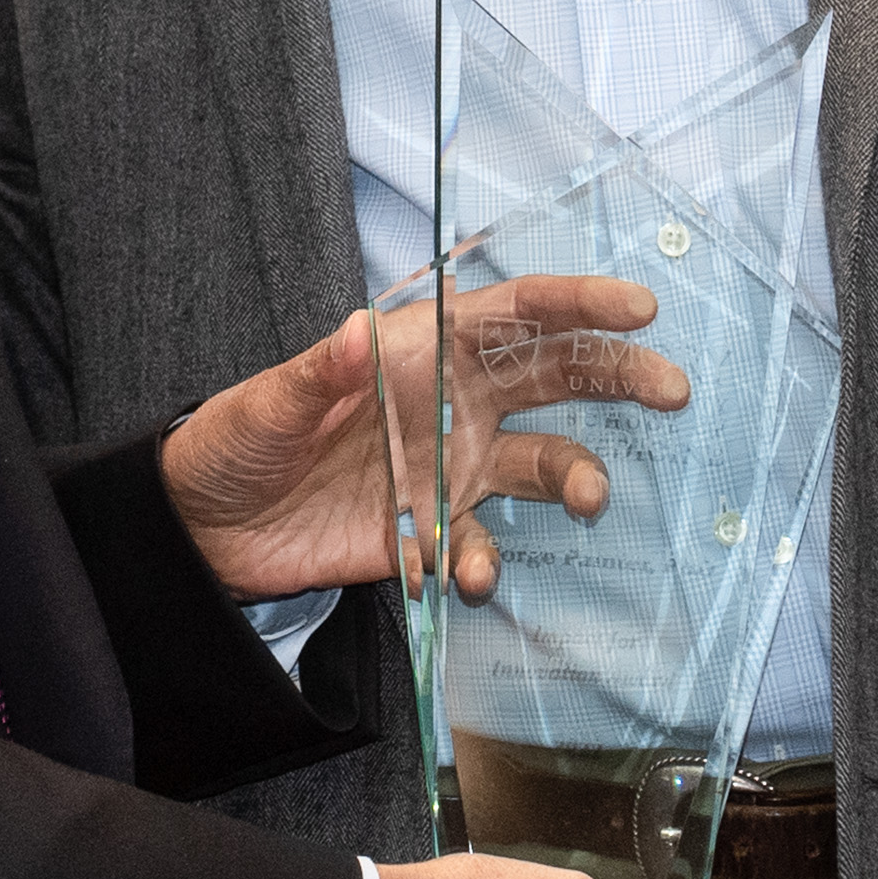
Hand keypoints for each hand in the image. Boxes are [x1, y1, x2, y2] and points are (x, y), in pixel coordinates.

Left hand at [158, 273, 682, 602]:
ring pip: (544, 462)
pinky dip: (482, 560)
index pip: (514, 314)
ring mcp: (450, 466)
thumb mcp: (269, 400)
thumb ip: (320, 373)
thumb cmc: (234, 438)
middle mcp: (451, 401)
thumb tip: (358, 336)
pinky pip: (482, 543)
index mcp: (420, 348)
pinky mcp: (433, 530)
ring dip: (576, 476)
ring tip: (588, 497)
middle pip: (556, 376)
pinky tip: (463, 574)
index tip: (636, 307)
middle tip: (669, 389)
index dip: (578, 304)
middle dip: (618, 376)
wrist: (208, 527)